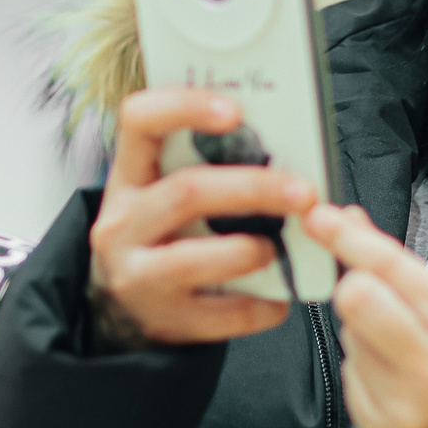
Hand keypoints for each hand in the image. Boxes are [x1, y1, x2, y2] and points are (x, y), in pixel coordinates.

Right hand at [89, 88, 313, 347]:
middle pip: (188, 192)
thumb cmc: (166, 235)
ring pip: (195, 258)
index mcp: (129, 176)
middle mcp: (124, 222)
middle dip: (254, 189)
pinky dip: (261, 305)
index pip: (139, 120)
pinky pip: (221, 314)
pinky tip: (279, 297)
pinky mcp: (163, 320)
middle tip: (303, 193)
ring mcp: (137, 274)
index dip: (185, 107)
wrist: (127, 309)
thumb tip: (284, 147)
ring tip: (278, 249)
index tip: (236, 111)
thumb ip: (207, 164)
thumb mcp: (165, 191)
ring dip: (250, 250)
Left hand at [305, 204, 427, 427]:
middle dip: (357, 290)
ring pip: (349, 337)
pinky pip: (349, 376)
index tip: (318, 217)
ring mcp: (411, 407)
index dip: (348, 237)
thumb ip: (394, 258)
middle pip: (355, 299)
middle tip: (378, 299)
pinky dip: (364, 370)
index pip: (389, 267)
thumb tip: (346, 218)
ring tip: (401, 349)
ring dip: (365, 334)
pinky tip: (394, 378)